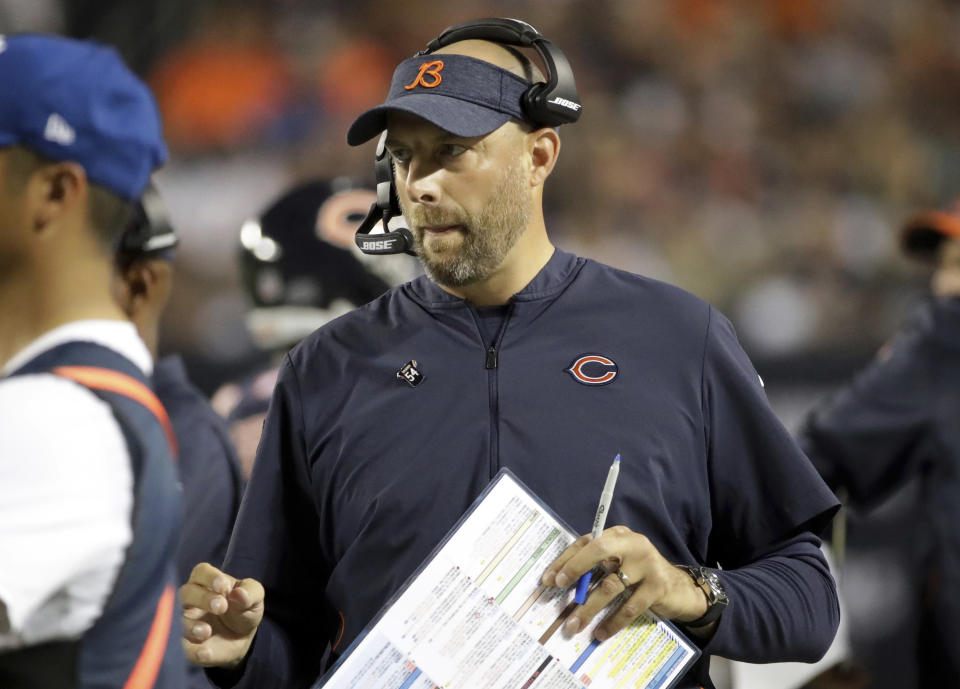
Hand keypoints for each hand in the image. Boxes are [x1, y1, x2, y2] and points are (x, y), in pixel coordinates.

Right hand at [180, 562, 264, 666]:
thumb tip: (239, 593)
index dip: (209, 577)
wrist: (242, 638)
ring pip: (175, 620)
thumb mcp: (254, 598)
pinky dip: (191, 650)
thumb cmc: (244, 609)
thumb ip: (250, 593)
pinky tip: (205, 652)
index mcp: (207, 582)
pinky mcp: (185, 644)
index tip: (223, 586)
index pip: (201, 572)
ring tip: (207, 631)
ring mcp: (184, 621)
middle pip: (186, 593)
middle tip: (221, 607)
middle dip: (202, 598)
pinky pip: (181, 647)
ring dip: (190, 625)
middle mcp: (190, 599)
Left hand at [540, 526, 709, 640]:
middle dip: (576, 567)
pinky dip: (613, 622)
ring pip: (611, 586)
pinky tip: (600, 633)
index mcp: (619, 535)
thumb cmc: (640, 575)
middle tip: (559, 587)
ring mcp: (647, 564)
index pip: (587, 542)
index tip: (548, 579)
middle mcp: (633, 544)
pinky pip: (629, 608)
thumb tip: (559, 581)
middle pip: (599, 549)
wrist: (680, 590)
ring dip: (589, 608)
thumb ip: (596, 566)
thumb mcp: (619, 564)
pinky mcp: (658, 587)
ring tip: (573, 625)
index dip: (565, 560)